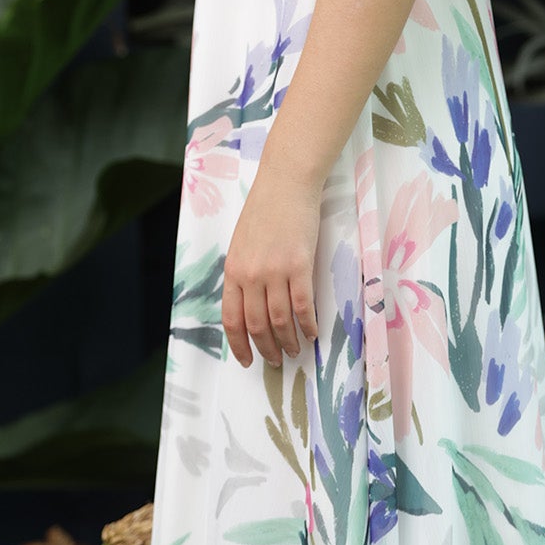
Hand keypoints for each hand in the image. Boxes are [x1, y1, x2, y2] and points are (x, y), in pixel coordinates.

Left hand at [222, 162, 321, 367]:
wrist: (286, 183)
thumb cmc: (265, 209)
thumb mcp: (241, 243)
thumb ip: (243, 273)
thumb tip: (250, 304)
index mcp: (233, 270)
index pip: (231, 319)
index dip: (239, 345)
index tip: (247, 360)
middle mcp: (250, 275)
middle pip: (257, 325)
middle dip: (266, 349)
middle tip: (277, 360)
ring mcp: (275, 271)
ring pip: (280, 320)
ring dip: (289, 341)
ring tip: (296, 350)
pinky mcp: (299, 265)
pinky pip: (302, 306)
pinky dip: (308, 324)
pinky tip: (313, 333)